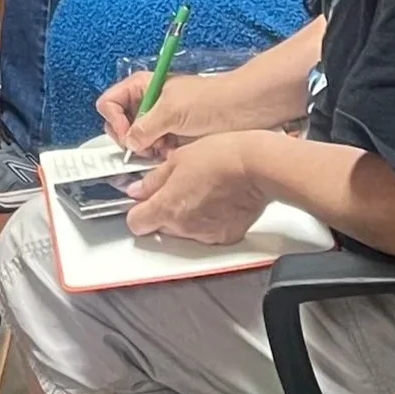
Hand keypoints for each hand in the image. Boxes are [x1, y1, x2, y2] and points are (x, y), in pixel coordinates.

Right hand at [97, 64, 239, 157]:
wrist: (245, 109)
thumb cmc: (212, 99)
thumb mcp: (171, 110)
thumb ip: (144, 127)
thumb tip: (130, 143)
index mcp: (144, 86)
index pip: (109, 103)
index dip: (115, 120)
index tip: (128, 135)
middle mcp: (149, 103)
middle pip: (119, 124)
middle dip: (131, 139)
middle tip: (146, 146)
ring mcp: (161, 121)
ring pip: (138, 141)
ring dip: (148, 149)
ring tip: (165, 149)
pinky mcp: (173, 137)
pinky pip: (155, 151)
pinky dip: (161, 155)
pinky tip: (174, 153)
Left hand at [124, 134, 269, 245]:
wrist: (258, 165)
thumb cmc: (221, 156)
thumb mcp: (177, 158)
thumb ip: (153, 180)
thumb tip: (137, 190)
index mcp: (167, 207)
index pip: (136, 223)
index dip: (137, 211)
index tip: (142, 202)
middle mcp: (184, 227)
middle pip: (160, 227)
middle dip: (164, 211)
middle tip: (178, 188)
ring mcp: (207, 234)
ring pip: (184, 230)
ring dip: (186, 216)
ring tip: (202, 190)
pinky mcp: (227, 237)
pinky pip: (208, 232)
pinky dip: (208, 220)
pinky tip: (217, 200)